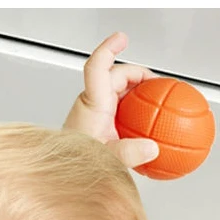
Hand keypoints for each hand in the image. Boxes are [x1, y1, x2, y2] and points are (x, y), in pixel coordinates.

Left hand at [63, 31, 159, 169]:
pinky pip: (119, 111)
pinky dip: (134, 112)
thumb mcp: (106, 161)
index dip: (109, 48)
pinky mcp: (98, 127)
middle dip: (138, 76)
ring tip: (156, 105)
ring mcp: (95, 115)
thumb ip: (128, 153)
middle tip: (158, 87)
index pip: (98, 67)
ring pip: (118, 93)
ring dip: (137, 94)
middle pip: (116, 76)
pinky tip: (147, 128)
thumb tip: (151, 147)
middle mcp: (92, 105)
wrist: (62, 180)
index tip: (122, 39)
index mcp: (92, 105)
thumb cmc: (77, 168)